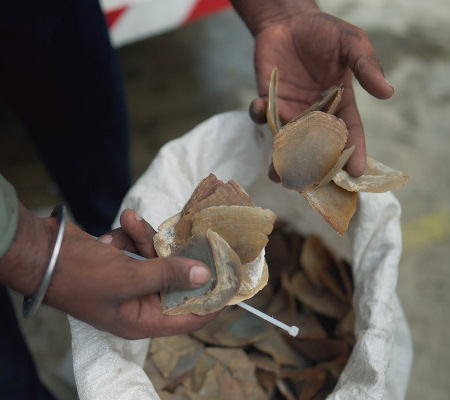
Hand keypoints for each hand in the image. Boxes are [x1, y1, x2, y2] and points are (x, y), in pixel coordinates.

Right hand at [0, 204, 216, 338]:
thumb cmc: (79, 275)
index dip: (212, 301)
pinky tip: (115, 229)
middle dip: (175, 255)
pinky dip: (131, 234)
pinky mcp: (124, 261)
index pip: (190, 317)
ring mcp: (132, 281)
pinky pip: (140, 246)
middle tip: (189, 233)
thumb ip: (169, 276)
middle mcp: (140, 303)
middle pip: (177, 281)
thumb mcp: (128, 277)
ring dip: (145, 238)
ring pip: (158, 257)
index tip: (233, 280)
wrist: (39, 251)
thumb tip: (206, 275)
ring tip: (126, 223)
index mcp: (142, 320)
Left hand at [233, 1, 392, 176]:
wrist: (289, 20)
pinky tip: (260, 107)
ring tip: (278, 175)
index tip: (355, 173)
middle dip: (315, 168)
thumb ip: (366, 65)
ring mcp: (291, 111)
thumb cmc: (325, 31)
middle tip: (312, 186)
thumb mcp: (351, 43)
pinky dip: (259, 115)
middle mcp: (315, 115)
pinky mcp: (269, 102)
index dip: (353, 154)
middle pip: (317, 148)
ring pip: (287, 142)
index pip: (349, 135)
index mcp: (340, 105)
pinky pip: (263, 116)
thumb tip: (388, 92)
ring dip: (281, 159)